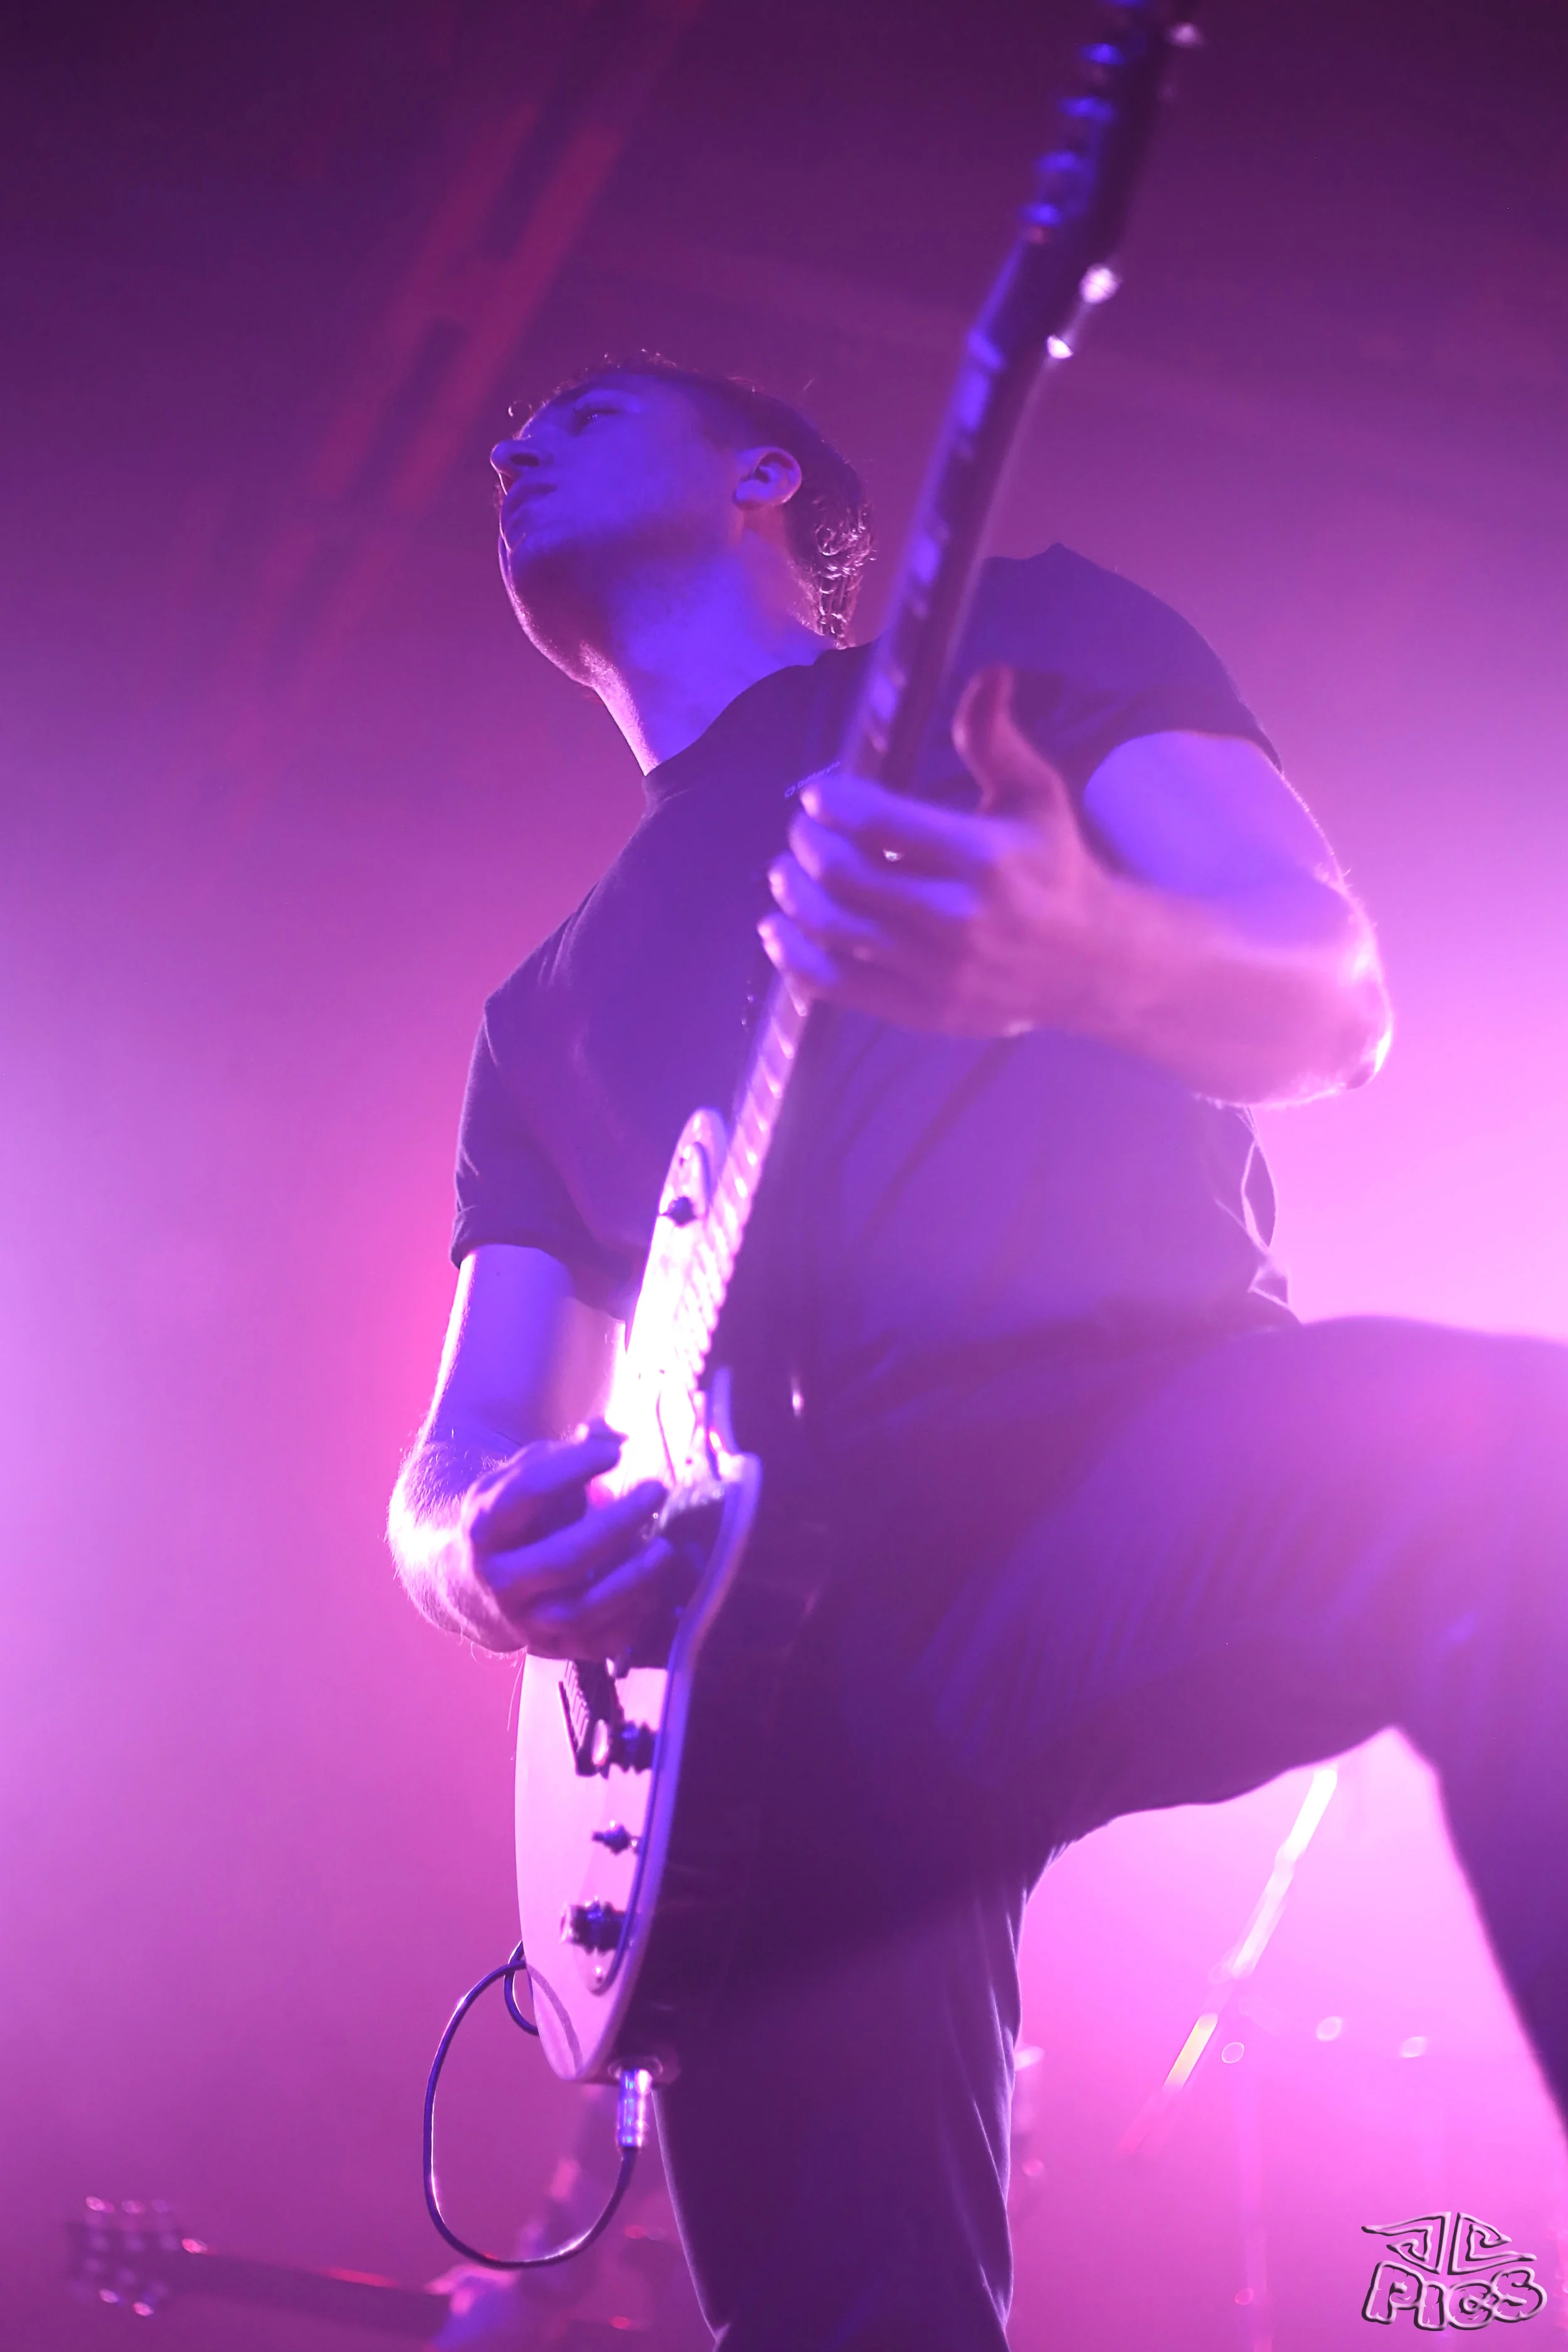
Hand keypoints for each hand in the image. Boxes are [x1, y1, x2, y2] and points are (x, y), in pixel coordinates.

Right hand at [461, 1420, 672, 1659]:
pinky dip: (632, 1619)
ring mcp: (524, 1622)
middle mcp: (498, 1580)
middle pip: (561, 1560)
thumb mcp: (521, 1476)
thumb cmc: (512, 1517)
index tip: (615, 1453)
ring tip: (665, 1547)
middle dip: (615, 1526)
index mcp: (483, 1527)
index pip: (525, 1495)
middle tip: (656, 1491)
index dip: (571, 1468)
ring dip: (630, 1580)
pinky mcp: (551, 1650)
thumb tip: (612, 1434)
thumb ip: (565, 1452)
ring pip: (580, 1611)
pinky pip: (598, 1644)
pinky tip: (655, 1588)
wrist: (467, 1582)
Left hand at [759, 663, 1122, 1036]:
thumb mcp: (1035, 796)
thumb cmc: (1054, 867)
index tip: (817, 795)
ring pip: (832, 931)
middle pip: (844, 876)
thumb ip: (995, 739)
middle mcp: (957, 919)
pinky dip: (794, 958)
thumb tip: (988, 673)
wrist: (1089, 963)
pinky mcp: (922, 1011)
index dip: (831, 804)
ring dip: (792, 897)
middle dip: (806, 845)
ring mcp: (936, 972)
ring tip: (784, 875)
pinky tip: (780, 932)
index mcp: (983, 859)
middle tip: (800, 832)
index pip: (878, 824)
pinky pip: (836, 986)